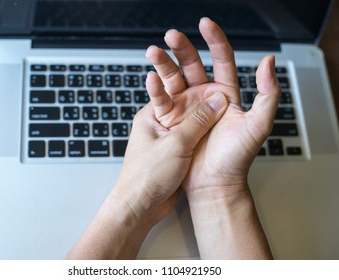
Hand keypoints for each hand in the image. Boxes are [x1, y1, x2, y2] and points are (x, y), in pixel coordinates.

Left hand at [68, 81, 227, 259]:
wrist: (141, 206)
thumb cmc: (146, 175)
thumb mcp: (176, 144)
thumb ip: (198, 121)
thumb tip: (217, 101)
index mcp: (152, 115)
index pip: (172, 89)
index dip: (191, 82)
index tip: (211, 79)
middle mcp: (159, 124)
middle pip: (185, 104)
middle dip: (202, 99)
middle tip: (222, 91)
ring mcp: (168, 138)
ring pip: (192, 121)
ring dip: (206, 117)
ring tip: (225, 108)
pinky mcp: (177, 153)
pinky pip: (195, 137)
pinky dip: (205, 134)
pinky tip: (217, 131)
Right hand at [145, 18, 280, 199]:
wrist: (214, 183)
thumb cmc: (237, 158)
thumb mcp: (259, 125)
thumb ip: (268, 93)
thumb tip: (268, 61)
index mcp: (226, 94)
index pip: (221, 60)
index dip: (214, 40)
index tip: (205, 24)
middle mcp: (205, 97)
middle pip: (192, 65)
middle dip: (182, 48)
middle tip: (172, 35)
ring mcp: (187, 108)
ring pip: (174, 79)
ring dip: (163, 64)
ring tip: (154, 52)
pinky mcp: (172, 120)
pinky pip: (163, 100)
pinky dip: (156, 89)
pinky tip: (150, 78)